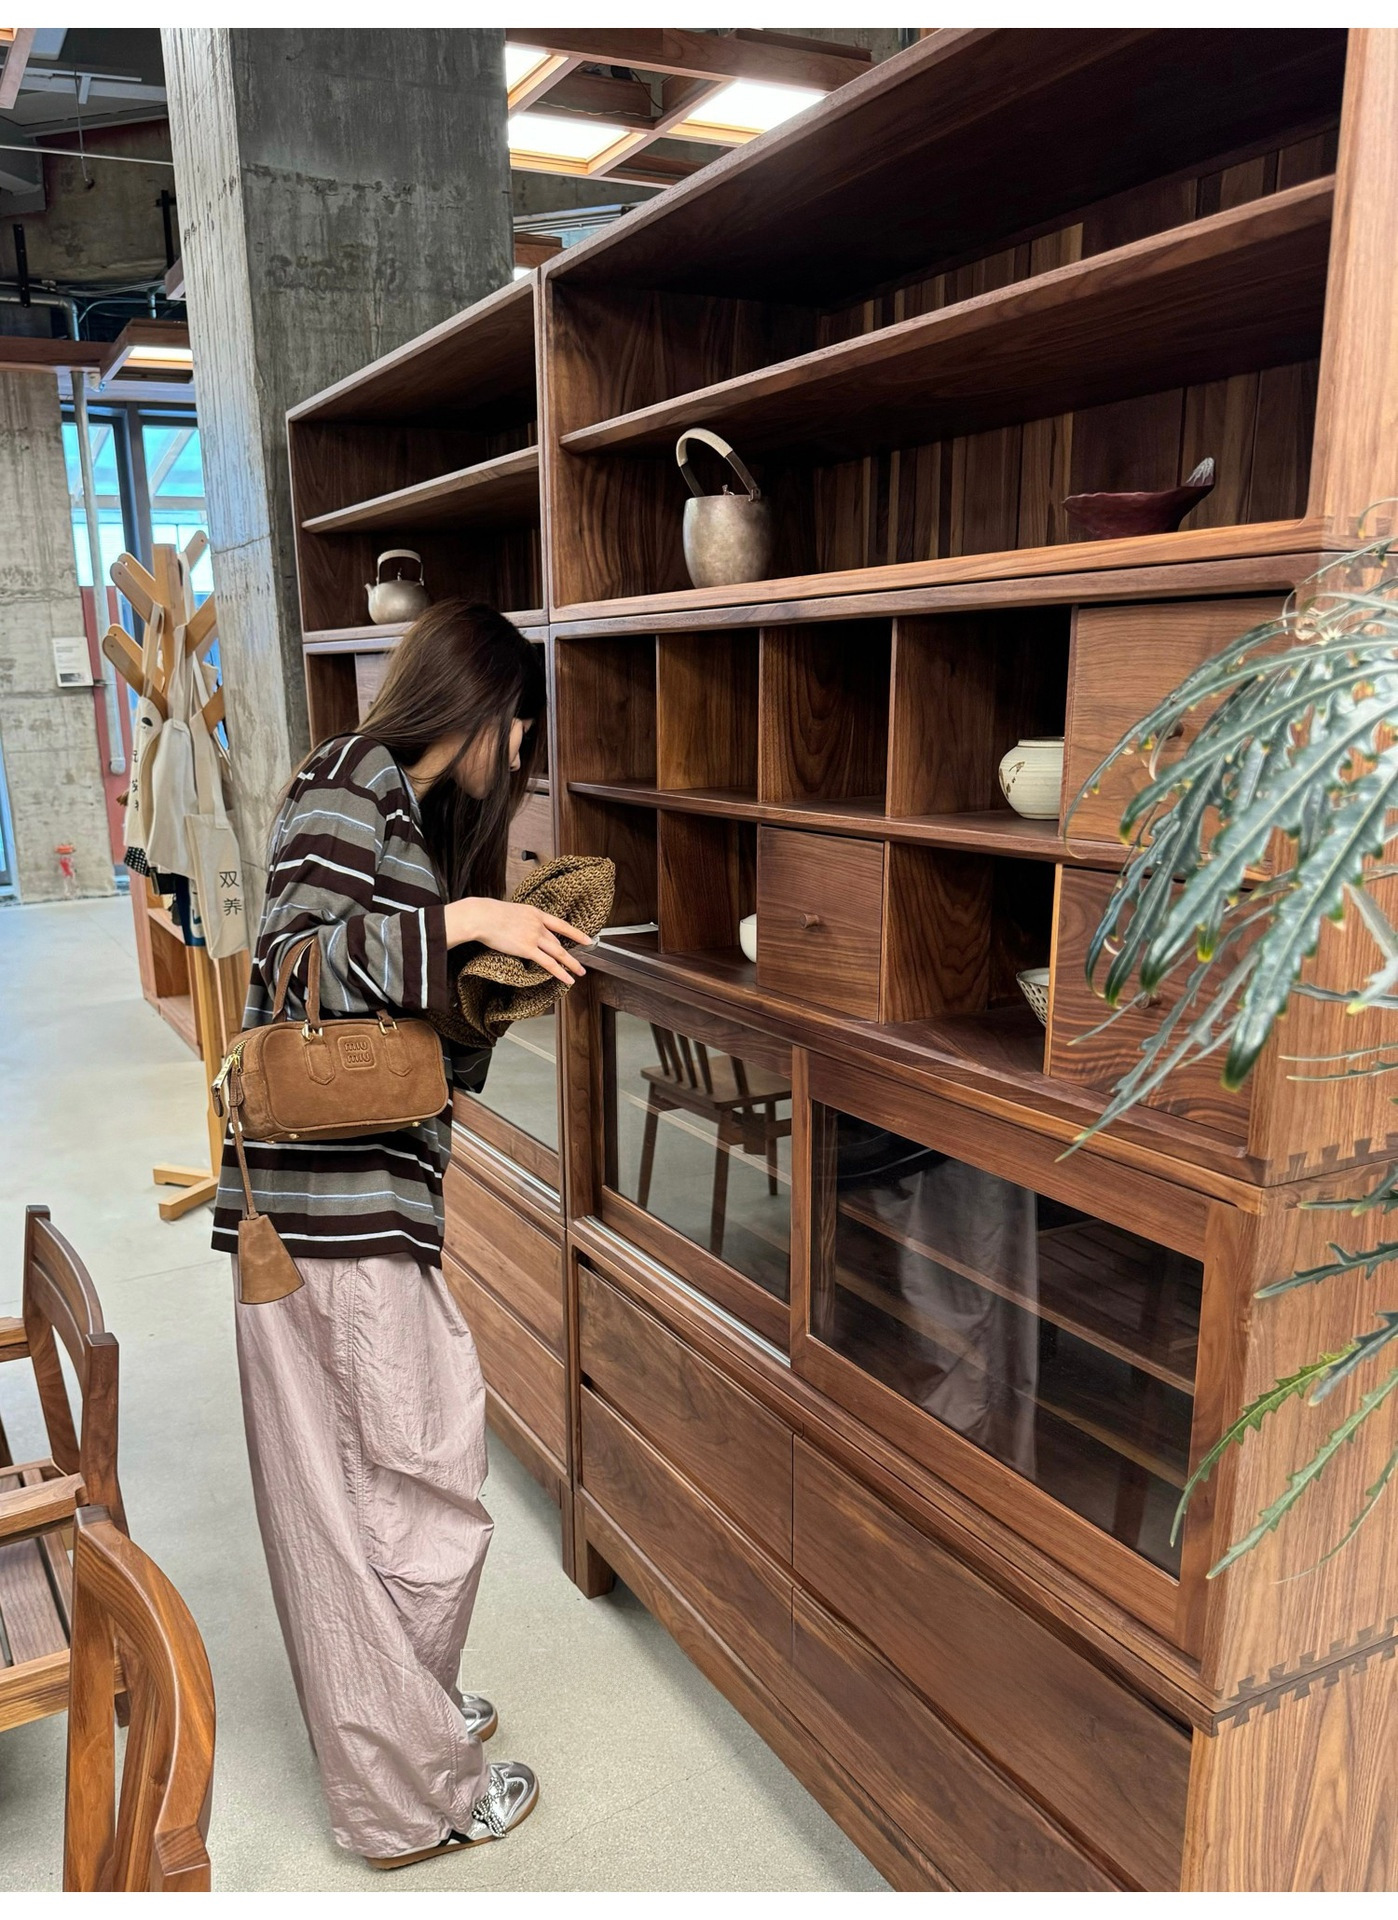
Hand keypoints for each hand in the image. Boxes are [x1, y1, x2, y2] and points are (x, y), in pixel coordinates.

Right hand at [444, 897, 589, 985]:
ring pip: (558, 952)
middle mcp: (538, 924)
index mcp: (535, 913)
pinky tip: (568, 978)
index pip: (561, 924)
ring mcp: (534, 936)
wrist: (482, 916)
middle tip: (580, 962)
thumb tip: (521, 929)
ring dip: (571, 964)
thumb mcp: (512, 912)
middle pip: (558, 942)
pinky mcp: (527, 948)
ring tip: (580, 973)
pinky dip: (560, 972)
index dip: (576, 933)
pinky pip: (548, 963)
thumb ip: (521, 921)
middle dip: (570, 953)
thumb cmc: (489, 914)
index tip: (587, 939)